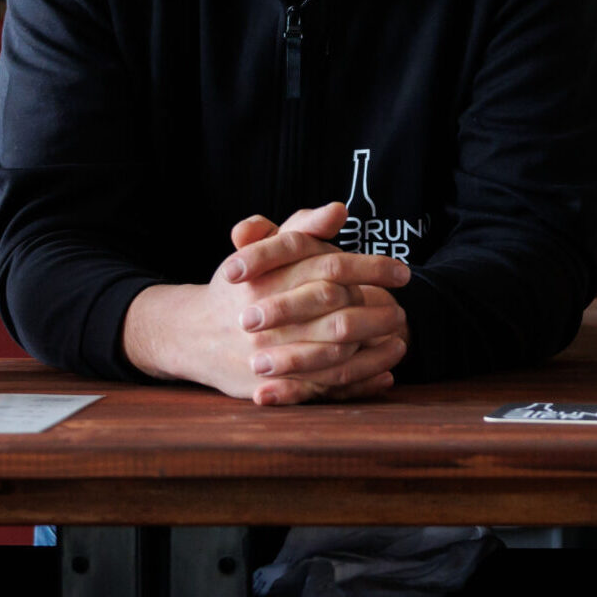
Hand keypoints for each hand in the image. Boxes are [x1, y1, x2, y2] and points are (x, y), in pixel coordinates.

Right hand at [121, 201, 409, 404]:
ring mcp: (267, 354)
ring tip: (400, 341)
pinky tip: (382, 374)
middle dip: (376, 312)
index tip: (403, 271)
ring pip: (332, 354)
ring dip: (373, 349)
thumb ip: (302, 227)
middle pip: (336, 313)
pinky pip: (322, 387)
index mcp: (270, 275)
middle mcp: (268, 315)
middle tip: (403, 311)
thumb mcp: (266, 249)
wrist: (193, 333)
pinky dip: (358, 382)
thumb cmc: (242, 285)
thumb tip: (339, 210)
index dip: (371, 268)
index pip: (330, 267)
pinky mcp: (269, 385)